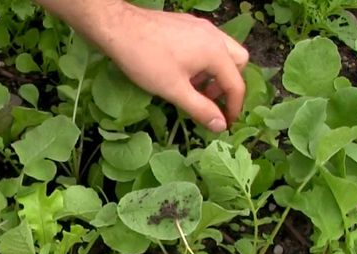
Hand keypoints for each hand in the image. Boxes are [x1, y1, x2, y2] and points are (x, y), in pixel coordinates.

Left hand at [89, 4, 248, 130]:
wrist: (119, 28)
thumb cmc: (146, 60)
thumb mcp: (174, 90)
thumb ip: (200, 108)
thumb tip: (220, 125)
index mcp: (216, 52)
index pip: (236, 84)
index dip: (233, 107)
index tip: (226, 124)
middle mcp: (214, 35)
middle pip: (237, 62)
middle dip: (228, 84)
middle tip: (209, 100)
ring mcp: (200, 27)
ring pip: (222, 51)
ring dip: (215, 72)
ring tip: (193, 87)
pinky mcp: (186, 24)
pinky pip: (206, 43)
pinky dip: (203, 60)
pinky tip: (181, 71)